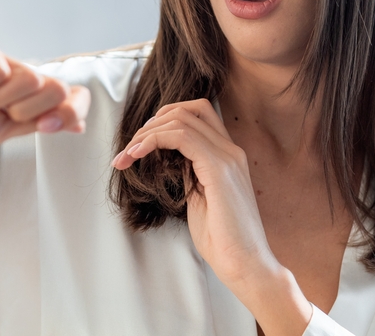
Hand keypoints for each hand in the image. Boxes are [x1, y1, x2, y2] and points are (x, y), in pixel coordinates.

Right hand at [0, 33, 89, 154]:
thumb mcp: (0, 131)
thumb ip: (39, 122)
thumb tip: (79, 123)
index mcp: (23, 97)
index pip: (68, 94)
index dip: (73, 107)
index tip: (51, 124)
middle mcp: (15, 74)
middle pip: (55, 87)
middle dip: (25, 110)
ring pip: (31, 77)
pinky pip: (0, 68)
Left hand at [111, 100, 310, 334]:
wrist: (247, 265)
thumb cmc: (223, 240)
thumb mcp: (199, 198)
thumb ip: (190, 173)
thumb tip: (170, 156)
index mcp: (228, 156)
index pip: (197, 114)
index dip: (165, 120)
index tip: (141, 143)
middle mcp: (231, 150)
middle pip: (189, 109)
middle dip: (153, 122)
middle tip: (129, 148)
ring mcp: (227, 158)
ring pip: (181, 119)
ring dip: (147, 132)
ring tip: (127, 154)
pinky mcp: (219, 170)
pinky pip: (182, 137)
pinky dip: (154, 140)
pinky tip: (137, 155)